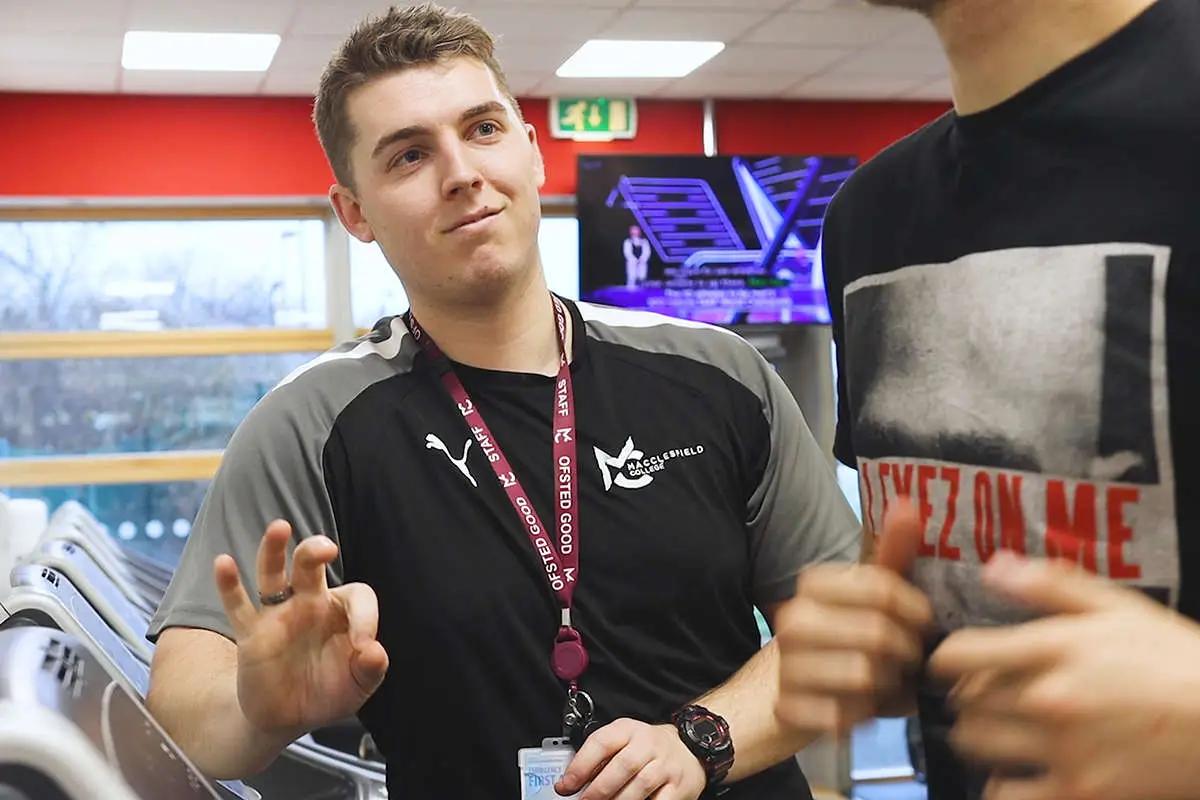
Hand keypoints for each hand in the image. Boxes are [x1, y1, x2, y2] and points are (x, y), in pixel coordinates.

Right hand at [214, 519, 388, 737]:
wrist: (288, 719)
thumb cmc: (328, 692)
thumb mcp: (358, 685)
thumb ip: (370, 669)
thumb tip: (374, 652)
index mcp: (339, 611)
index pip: (356, 595)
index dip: (366, 616)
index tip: (365, 646)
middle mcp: (308, 603)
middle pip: (310, 566)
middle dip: (316, 551)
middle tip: (326, 548)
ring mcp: (278, 616)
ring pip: (273, 574)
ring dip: (274, 550)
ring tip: (280, 528)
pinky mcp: (252, 634)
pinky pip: (238, 605)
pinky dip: (229, 585)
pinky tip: (223, 562)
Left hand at [555, 719, 705, 799]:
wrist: (690, 747)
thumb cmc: (648, 748)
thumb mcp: (624, 741)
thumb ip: (601, 757)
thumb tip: (572, 782)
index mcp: (628, 730)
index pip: (602, 742)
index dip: (581, 765)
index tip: (565, 786)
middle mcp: (648, 744)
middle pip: (622, 766)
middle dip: (599, 789)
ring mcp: (666, 765)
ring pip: (640, 785)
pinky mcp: (679, 786)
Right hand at [773, 498, 931, 734]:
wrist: (781, 693)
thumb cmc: (840, 641)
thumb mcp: (867, 597)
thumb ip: (892, 555)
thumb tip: (908, 505)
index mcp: (813, 584)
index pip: (882, 588)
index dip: (914, 612)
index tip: (919, 624)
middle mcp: (793, 618)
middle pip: (879, 634)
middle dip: (903, 654)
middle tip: (902, 660)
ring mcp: (787, 664)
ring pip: (866, 676)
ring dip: (884, 687)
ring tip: (880, 683)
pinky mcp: (789, 707)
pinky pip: (846, 716)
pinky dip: (861, 718)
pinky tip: (855, 709)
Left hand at [930, 551, 1199, 799]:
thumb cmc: (1178, 660)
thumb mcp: (1119, 608)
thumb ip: (1051, 586)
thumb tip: (994, 567)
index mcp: (1054, 648)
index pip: (959, 654)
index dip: (944, 658)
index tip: (950, 663)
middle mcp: (1049, 700)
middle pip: (962, 701)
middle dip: (965, 697)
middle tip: (981, 696)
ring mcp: (1063, 751)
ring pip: (975, 746)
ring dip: (978, 737)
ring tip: (996, 732)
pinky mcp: (1079, 794)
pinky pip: (1005, 795)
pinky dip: (1001, 784)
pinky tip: (1017, 772)